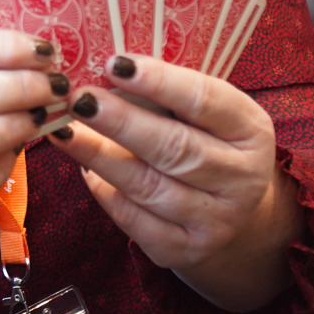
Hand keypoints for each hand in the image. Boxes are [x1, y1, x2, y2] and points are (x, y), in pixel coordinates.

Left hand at [61, 53, 299, 311]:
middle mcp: (243, 177)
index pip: (205, 100)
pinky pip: (136, 221)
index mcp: (250, 129)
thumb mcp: (202, 113)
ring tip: (64, 131)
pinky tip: (86, 169)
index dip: (160, 82)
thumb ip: (165, 93)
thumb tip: (100, 70)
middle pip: (175, 148)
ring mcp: (218, 219)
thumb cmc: (204, 141)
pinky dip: (105, 193)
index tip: (115, 63)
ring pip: (148, 187)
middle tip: (79, 100)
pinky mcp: (187, 250)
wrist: (233, 211)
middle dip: (121, 122)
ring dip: (99, 157)